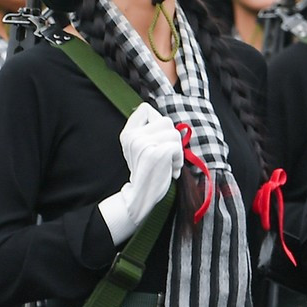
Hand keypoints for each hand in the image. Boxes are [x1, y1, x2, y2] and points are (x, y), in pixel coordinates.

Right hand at [98, 104, 183, 243]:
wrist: (141, 197)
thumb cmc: (146, 172)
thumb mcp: (139, 147)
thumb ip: (147, 131)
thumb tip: (164, 118)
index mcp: (127, 133)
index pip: (145, 109)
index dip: (157, 121)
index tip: (156, 139)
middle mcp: (133, 136)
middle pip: (166, 121)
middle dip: (171, 139)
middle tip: (164, 156)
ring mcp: (144, 144)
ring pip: (175, 134)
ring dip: (177, 151)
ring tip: (167, 163)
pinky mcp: (157, 153)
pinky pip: (178, 147)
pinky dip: (178, 159)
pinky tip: (170, 169)